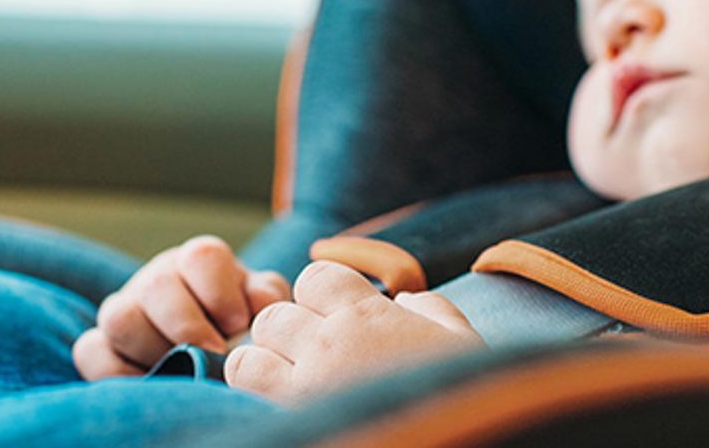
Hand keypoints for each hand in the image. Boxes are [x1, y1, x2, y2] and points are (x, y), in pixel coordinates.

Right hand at [73, 235, 289, 379]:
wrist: (210, 340)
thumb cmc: (239, 316)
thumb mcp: (259, 301)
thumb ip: (264, 297)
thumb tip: (258, 306)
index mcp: (199, 261)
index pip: (202, 257)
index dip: (220, 292)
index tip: (238, 322)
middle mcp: (158, 278)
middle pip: (156, 285)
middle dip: (187, 325)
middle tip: (213, 353)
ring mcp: (126, 307)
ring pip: (119, 317)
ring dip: (153, 348)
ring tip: (182, 367)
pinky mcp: (101, 341)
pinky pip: (90, 350)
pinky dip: (117, 372)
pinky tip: (152, 381)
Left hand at [225, 261, 483, 403]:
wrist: (450, 436)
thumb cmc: (464, 392)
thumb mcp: (460, 340)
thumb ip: (430, 310)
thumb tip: (405, 301)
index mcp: (372, 313)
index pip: (315, 277)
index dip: (318, 297)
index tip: (332, 321)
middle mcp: (333, 338)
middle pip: (276, 312)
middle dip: (286, 332)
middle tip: (307, 358)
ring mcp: (307, 376)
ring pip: (253, 343)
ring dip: (264, 358)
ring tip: (286, 380)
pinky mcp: (290, 409)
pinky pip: (244, 378)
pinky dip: (251, 383)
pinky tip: (274, 398)